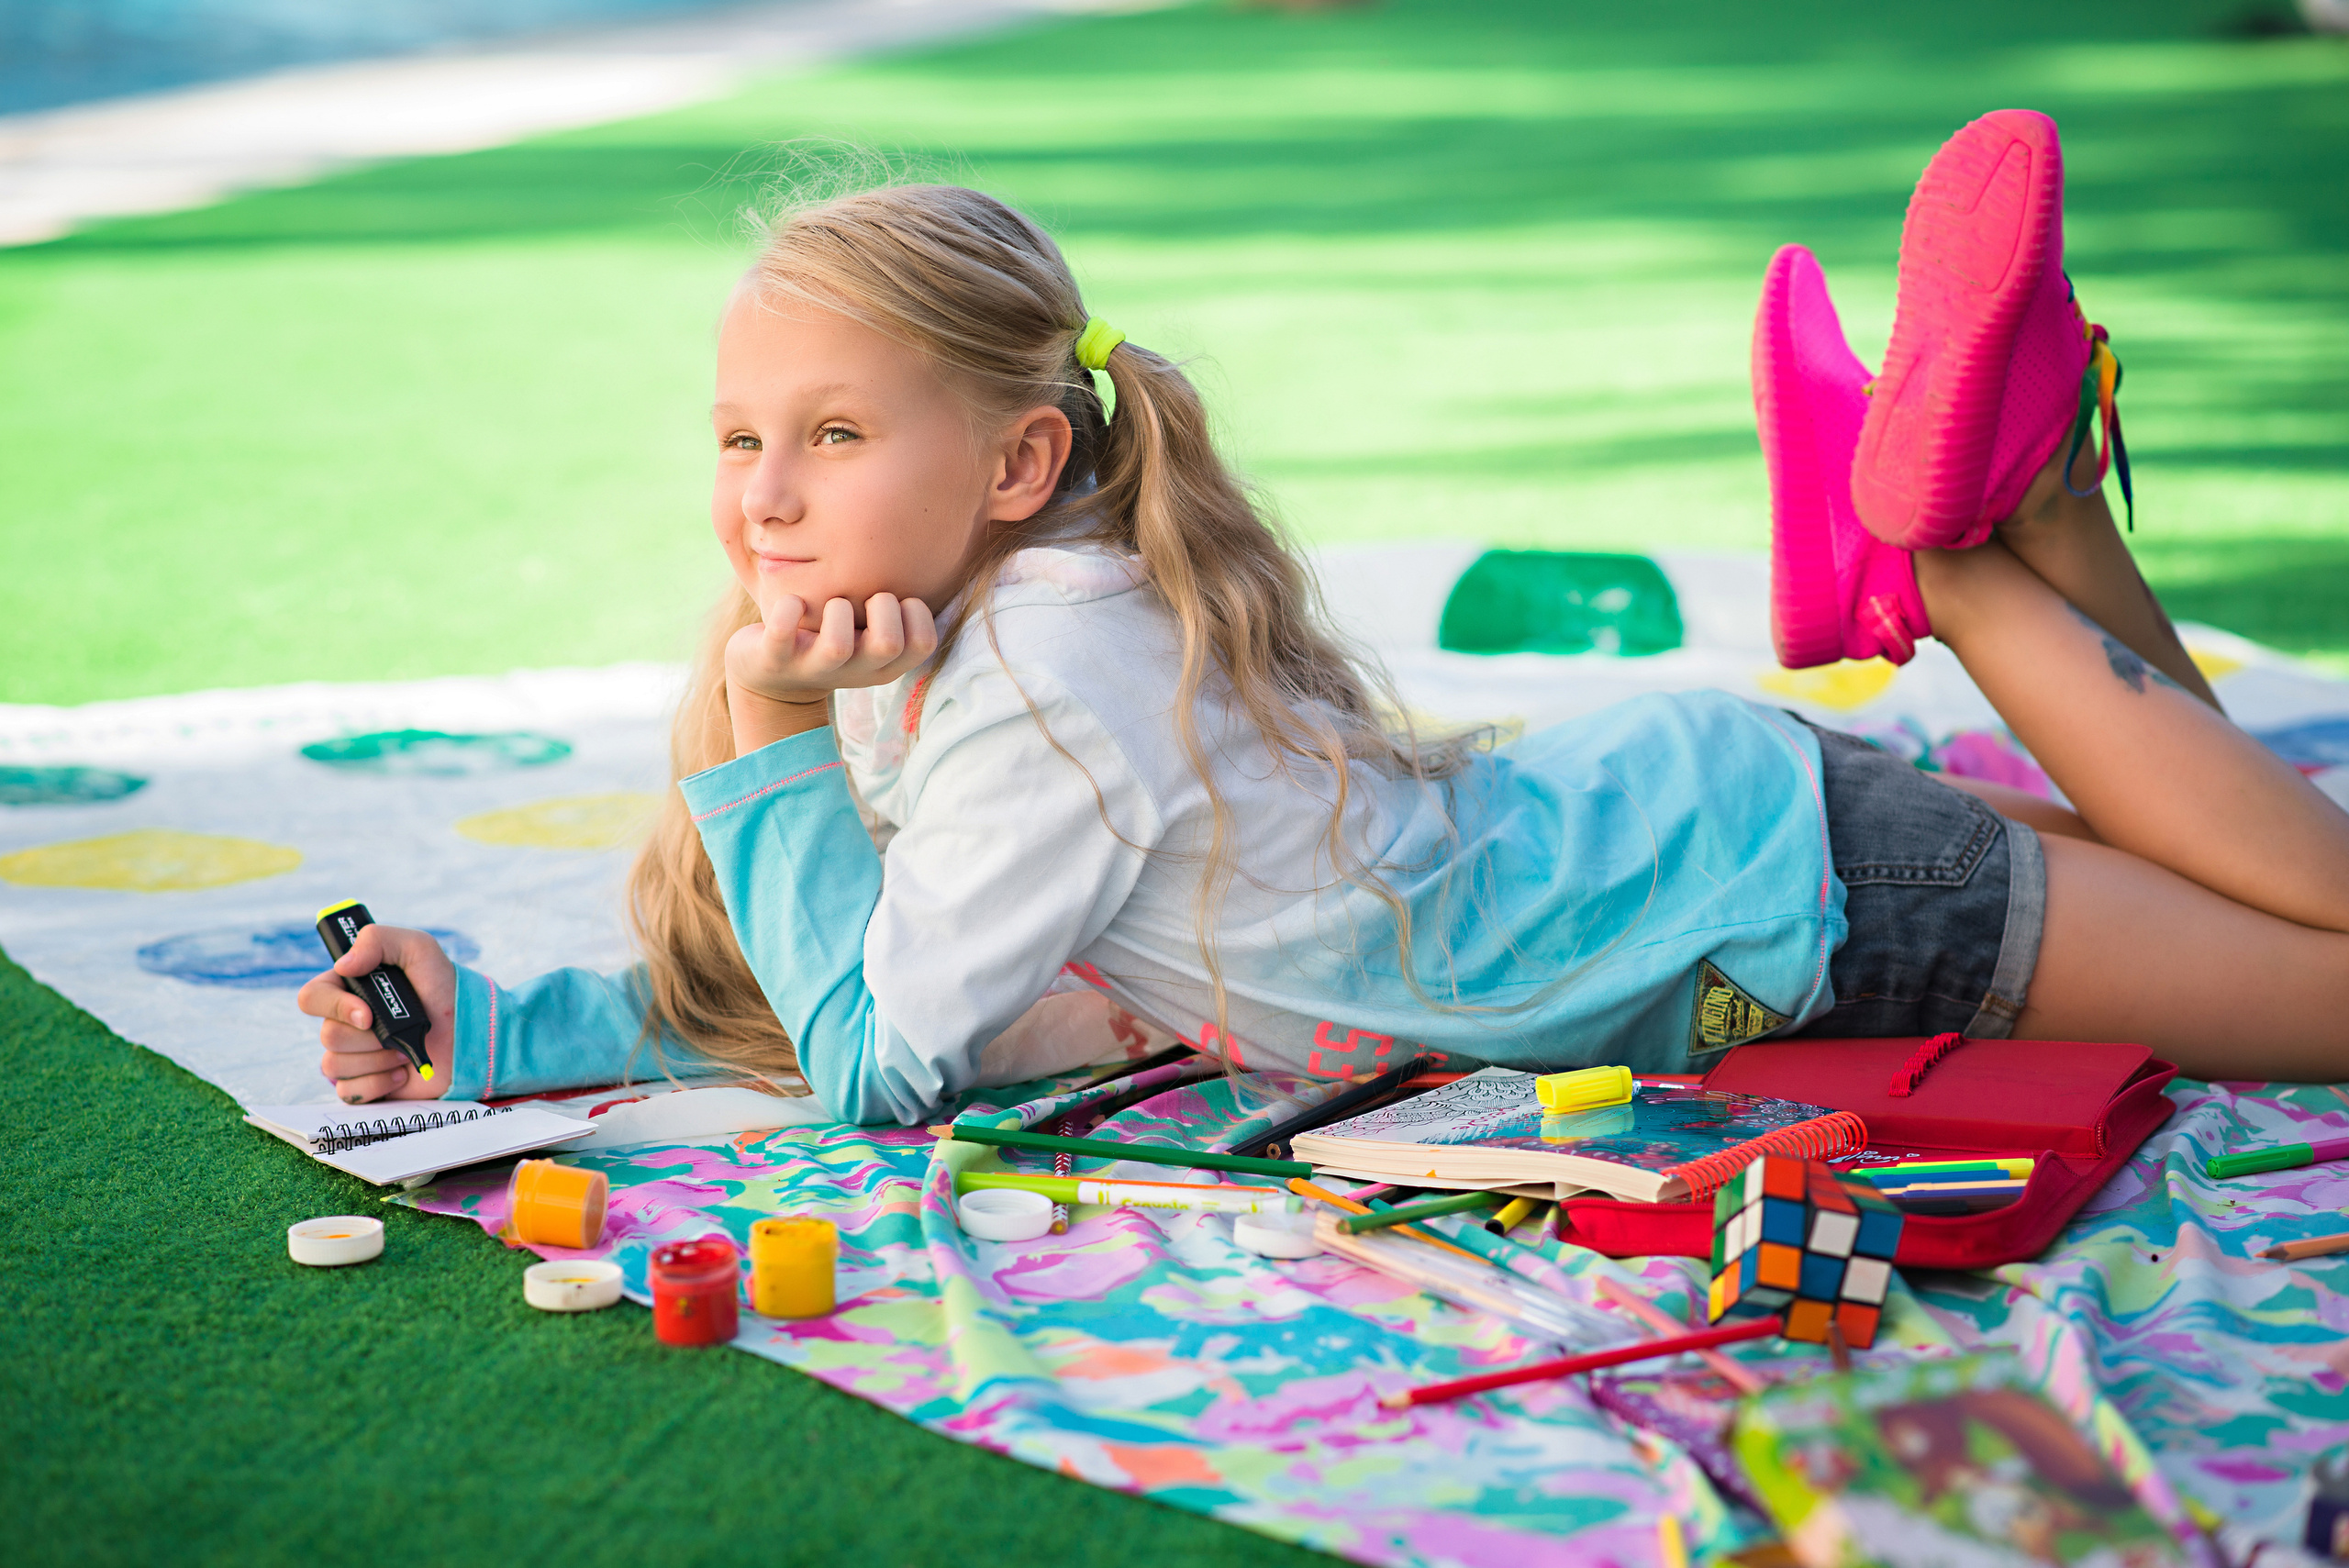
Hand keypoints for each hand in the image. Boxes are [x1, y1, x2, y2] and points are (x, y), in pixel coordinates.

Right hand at [295, 925, 455, 1103]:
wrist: (470, 1035)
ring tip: (405, 1051)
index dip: (334, 1007)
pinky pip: (348, 1092)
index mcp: (349, 990)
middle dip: (370, 1037)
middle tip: (401, 1031)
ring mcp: (353, 1055)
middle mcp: (345, 1022)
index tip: (367, 1015)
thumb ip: (378, 940)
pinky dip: (378, 1084)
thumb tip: (344, 964)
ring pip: (335, 1065)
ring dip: (379, 1059)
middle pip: (327, 1035)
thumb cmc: (444, 989)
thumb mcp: (419, 949)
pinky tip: (402, 1073)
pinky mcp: (364, 1083)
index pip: (311, 997)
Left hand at [724, 589, 937, 753]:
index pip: (925, 643)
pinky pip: (782, 634)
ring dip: (836, 609)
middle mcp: (856, 671)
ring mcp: (815, 668)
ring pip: (837, 646)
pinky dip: (789, 607)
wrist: (776, 681)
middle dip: (881, 605)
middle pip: (889, 644)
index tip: (897, 600)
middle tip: (865, 599)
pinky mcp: (775, 661)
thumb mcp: (869, 636)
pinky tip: (794, 602)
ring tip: (830, 604)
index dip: (917, 612)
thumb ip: (893, 612)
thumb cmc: (833, 640)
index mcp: (885, 665)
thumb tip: (915, 553)